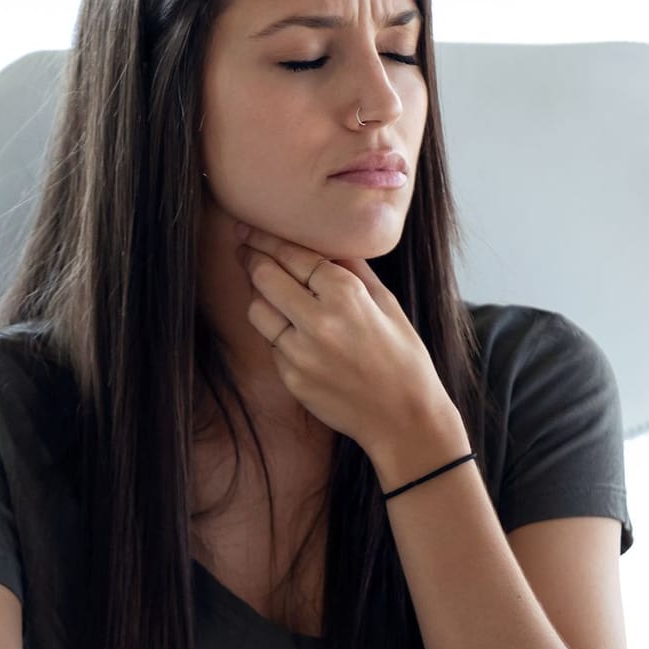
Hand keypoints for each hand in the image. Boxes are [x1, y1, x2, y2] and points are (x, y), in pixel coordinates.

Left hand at [235, 222, 454, 452]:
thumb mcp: (388, 304)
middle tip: (244, 249)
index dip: (266, 238)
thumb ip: (354, 270)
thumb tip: (326, 241)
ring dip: (260, 296)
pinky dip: (279, 334)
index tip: (250, 228)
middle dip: (251, 257)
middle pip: (264, 276)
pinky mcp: (291, 378)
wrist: (403, 419)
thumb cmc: (403, 358)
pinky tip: (295, 334)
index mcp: (346, 294)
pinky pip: (272, 344)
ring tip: (270, 291)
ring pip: (257, 310)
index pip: (293, 255)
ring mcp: (300, 353)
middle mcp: (318, 321)